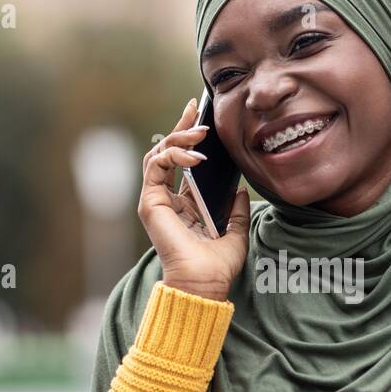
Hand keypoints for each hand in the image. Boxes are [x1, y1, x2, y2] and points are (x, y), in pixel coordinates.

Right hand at [140, 98, 249, 300]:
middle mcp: (167, 199)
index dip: (189, 139)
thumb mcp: (235, 232)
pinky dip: (173, 154)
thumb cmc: (217, 265)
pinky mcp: (150, 202)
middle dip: (180, 128)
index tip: (203, 118)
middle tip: (196, 109)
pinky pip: (156, 166)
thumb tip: (240, 190)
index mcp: (184, 204)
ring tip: (201, 131)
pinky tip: (195, 156)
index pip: (182, 163)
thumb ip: (235, 210)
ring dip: (178, 137)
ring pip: (158, 154)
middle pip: (167, 152)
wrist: (204, 282)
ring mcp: (155, 200)